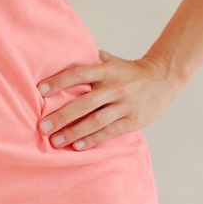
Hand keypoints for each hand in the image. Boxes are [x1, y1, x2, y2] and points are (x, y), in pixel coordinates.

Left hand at [36, 50, 177, 150]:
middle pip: (84, 103)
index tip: (40, 90)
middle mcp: (115, 87)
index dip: (59, 81)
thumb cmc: (127, 70)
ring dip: (73, 132)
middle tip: (42, 126)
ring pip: (95, 121)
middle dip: (62, 116)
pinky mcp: (132, 120)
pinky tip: (76, 146)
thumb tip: (60, 57)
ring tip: (55, 141)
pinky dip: (91, 140)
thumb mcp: (110, 60)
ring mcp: (124, 105)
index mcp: (107, 69)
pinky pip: (108, 132)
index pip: (79, 73)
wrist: (162, 79)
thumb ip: (89, 60)